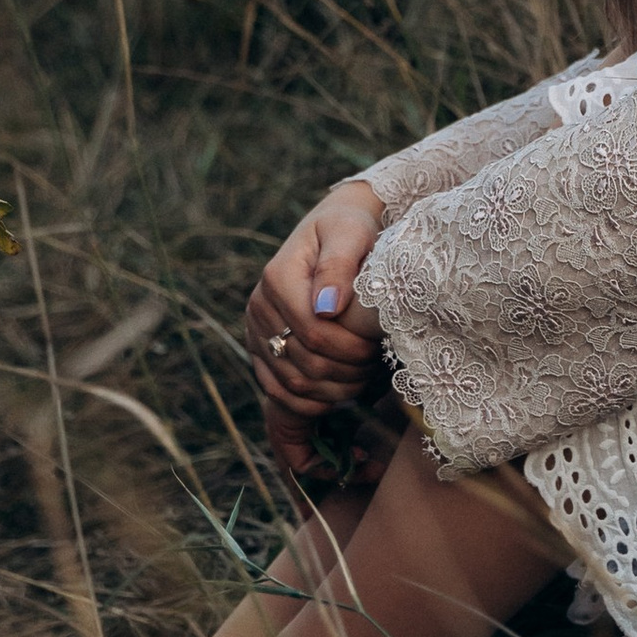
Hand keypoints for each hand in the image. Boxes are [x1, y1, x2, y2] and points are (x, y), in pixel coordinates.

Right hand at [247, 181, 385, 476]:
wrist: (337, 229)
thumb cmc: (351, 229)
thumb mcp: (351, 232)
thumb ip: (340, 264)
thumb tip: (328, 307)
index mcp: (278, 279)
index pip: (313, 335)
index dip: (350, 352)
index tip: (378, 348)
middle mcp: (259, 309)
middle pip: (303, 367)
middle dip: (347, 375)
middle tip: (378, 367)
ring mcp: (258, 335)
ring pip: (290, 389)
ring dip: (334, 394)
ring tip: (366, 380)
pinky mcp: (263, 353)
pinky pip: (280, 397)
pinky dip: (312, 408)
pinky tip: (343, 399)